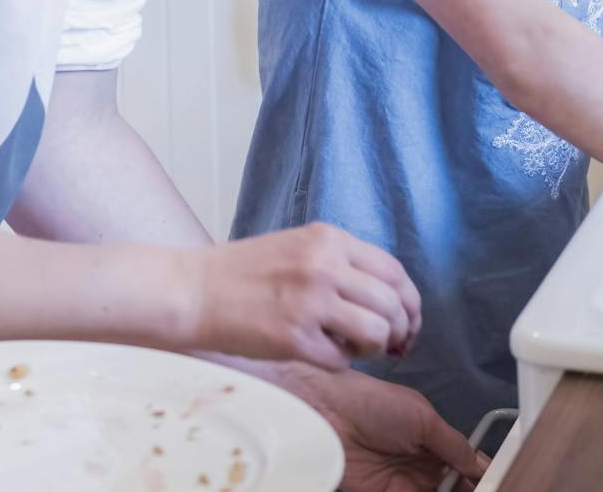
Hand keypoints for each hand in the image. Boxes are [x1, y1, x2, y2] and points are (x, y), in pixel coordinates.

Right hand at [184, 224, 421, 369]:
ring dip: (374, 348)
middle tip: (391, 345)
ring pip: (377, 332)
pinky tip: (323, 354)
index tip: (408, 320)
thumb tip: (388, 298)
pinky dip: (341, 363)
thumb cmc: (243, 274)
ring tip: (354, 348)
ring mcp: (310, 302)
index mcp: (328, 239)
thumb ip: (341, 263)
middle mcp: (324, 266)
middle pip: (393, 303)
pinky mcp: (293, 338)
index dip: (409, 301)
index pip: (394, 271)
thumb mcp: (298, 247)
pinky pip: (342, 360)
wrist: (193, 291)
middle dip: (400, 330)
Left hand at [284, 367, 489, 491]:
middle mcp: (423, 462)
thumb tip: (478, 465)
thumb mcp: (424, 418)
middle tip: (489, 491)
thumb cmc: (376, 405)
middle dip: (472, 488)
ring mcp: (406, 482)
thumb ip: (454, 444)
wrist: (330, 416)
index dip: (481, 474)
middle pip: (456, 485)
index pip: (466, 461)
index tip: (498, 482)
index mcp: (435, 438)